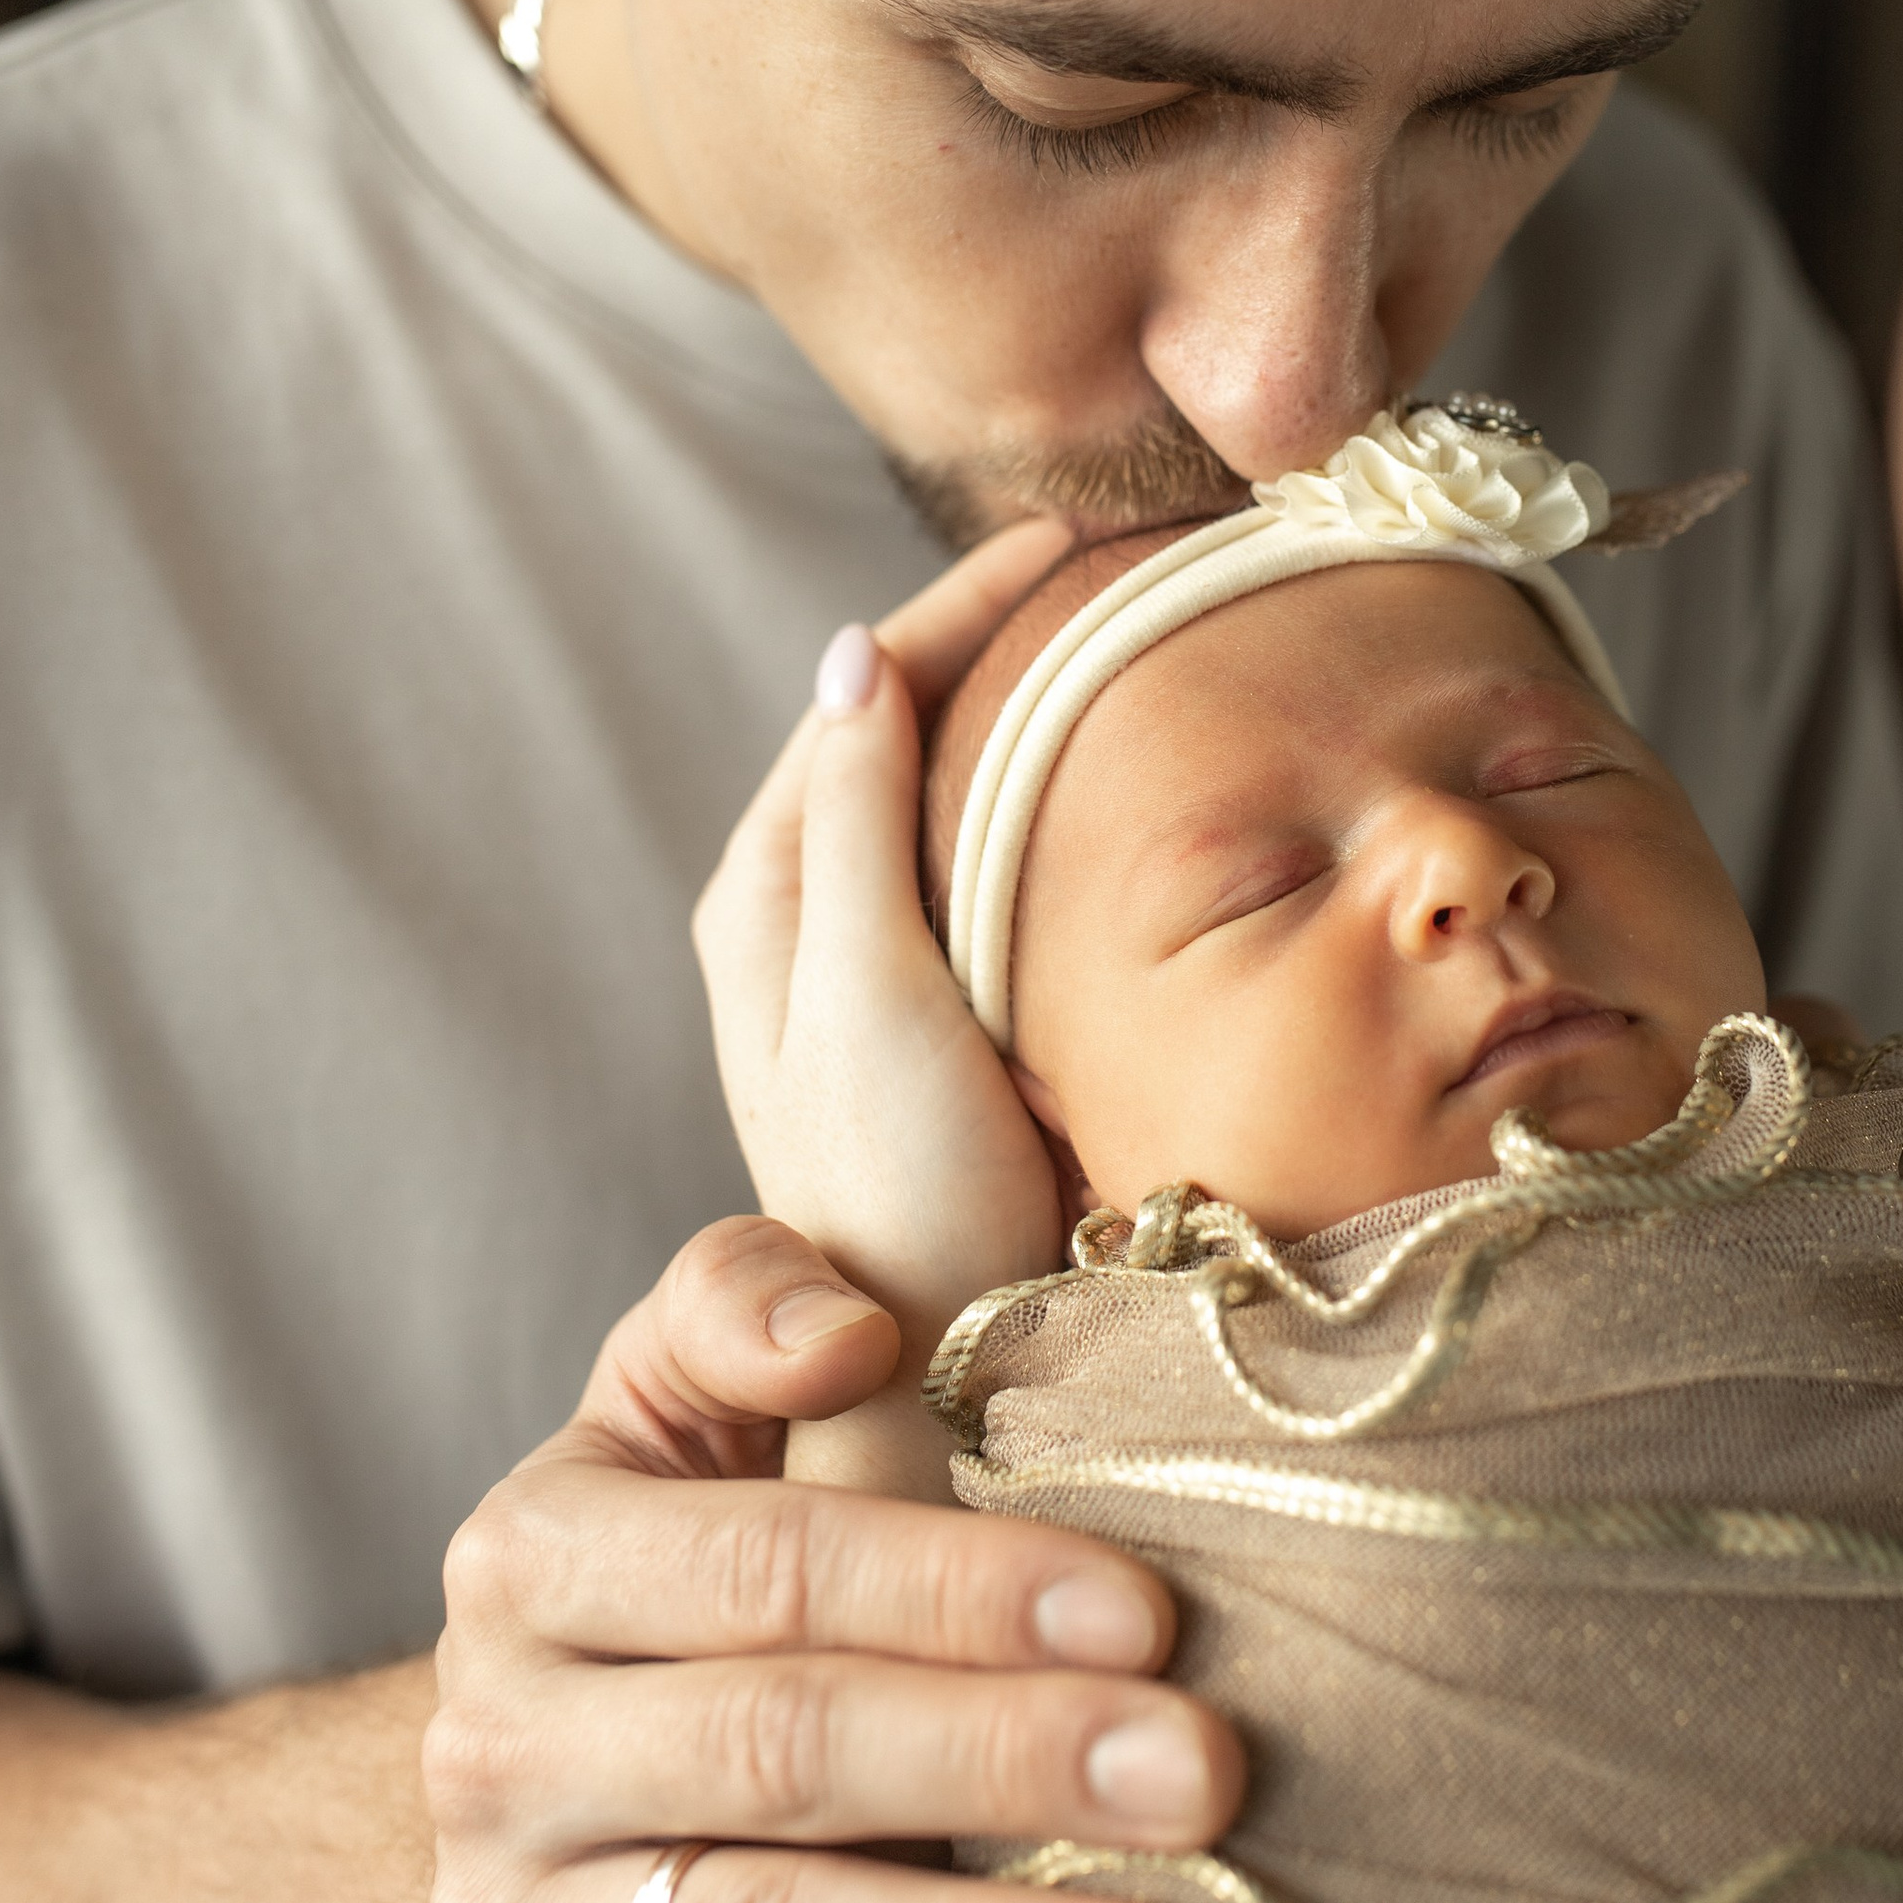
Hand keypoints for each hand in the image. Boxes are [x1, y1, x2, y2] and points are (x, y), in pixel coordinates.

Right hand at [427, 1214, 1243, 1902]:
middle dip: (1006, 1761)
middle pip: (778, 1750)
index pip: (769, 1568)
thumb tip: (852, 1327)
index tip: (1150, 1616)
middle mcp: (497, 1744)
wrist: (522, 1801)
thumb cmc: (678, 1560)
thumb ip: (744, 1301)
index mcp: (533, 1554)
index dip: (962, 1590)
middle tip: (1202, 1780)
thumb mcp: (677, 1400)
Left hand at [695, 520, 1070, 1353]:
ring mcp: (879, 974)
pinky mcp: (945, 1025)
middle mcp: (809, 919)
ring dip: (1029, 719)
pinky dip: (1049, 809)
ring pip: (950, 798)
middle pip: (904, 729)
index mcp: (768, 892)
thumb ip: (851, 823)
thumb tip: (848, 654)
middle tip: (1126, 571)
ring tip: (1134, 648)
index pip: (862, 692)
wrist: (934, 1365)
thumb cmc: (892, 1187)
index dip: (960, 603)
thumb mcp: (864, 990)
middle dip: (1004, 640)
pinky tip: (1123, 798)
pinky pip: (988, 873)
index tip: (1069, 537)